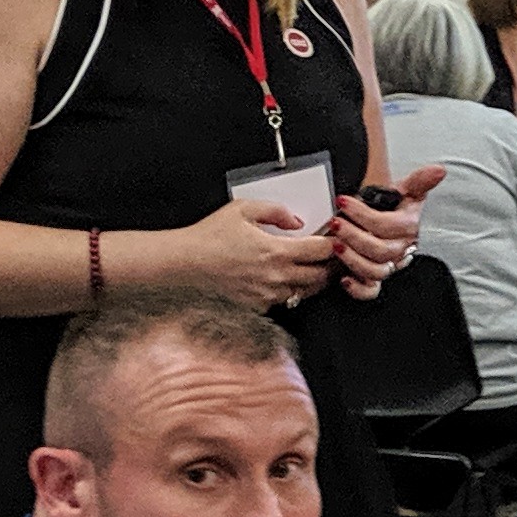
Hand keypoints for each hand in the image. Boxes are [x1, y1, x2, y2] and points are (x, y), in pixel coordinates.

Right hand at [177, 192, 343, 308]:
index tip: (334, 237)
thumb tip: (297, 221)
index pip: (322, 251)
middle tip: (334, 255)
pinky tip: (288, 280)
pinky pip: (285, 302)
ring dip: (315, 280)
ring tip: (315, 267)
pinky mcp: (257, 308)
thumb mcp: (242, 209)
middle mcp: (276, 278)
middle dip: (331, 264)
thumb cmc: (208, 237)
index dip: (334, 243)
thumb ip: (276, 211)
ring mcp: (268, 296)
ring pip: (306, 292)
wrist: (182, 265)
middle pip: (322, 275)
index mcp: (276, 252)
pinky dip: (292, 291)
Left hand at [332, 165, 443, 299]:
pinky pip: (372, 292)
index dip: (364, 214)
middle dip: (355, 237)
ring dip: (353, 260)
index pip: (388, 225)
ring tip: (335, 244)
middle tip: (336, 223)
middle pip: (381, 251)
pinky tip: (344, 279)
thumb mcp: (409, 191)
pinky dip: (358, 289)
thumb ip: (420, 181)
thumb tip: (439, 171)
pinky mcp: (377, 278)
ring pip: (376, 272)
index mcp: (408, 228)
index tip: (344, 201)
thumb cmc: (399, 209)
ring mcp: (389, 265)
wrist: (398, 225)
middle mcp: (400, 249)